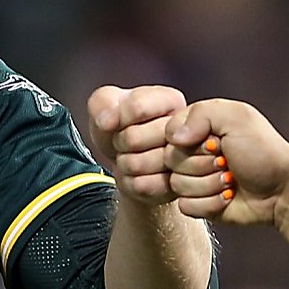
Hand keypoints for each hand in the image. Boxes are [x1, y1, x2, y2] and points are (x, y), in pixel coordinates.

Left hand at [87, 83, 189, 205]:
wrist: (130, 160)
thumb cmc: (122, 128)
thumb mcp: (106, 105)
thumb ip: (103, 102)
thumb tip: (106, 120)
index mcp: (171, 101)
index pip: (136, 107)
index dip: (118, 117)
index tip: (122, 119)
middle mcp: (185, 130)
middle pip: (133, 138)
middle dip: (120, 142)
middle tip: (127, 141)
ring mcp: (185, 162)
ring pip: (136, 164)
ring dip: (124, 163)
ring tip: (133, 156)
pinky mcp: (177, 187)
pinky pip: (142, 186)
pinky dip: (131, 182)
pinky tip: (139, 174)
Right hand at [163, 98, 288, 227]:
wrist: (282, 191)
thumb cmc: (264, 152)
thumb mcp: (238, 118)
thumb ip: (202, 113)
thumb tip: (173, 137)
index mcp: (199, 127)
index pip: (169, 134)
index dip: (191, 142)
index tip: (217, 142)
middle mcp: (193, 152)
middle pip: (171, 160)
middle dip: (203, 164)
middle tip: (227, 162)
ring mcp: (193, 178)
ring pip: (177, 185)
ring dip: (209, 185)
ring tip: (231, 180)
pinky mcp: (197, 203)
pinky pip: (185, 206)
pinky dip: (209, 204)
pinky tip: (227, 197)